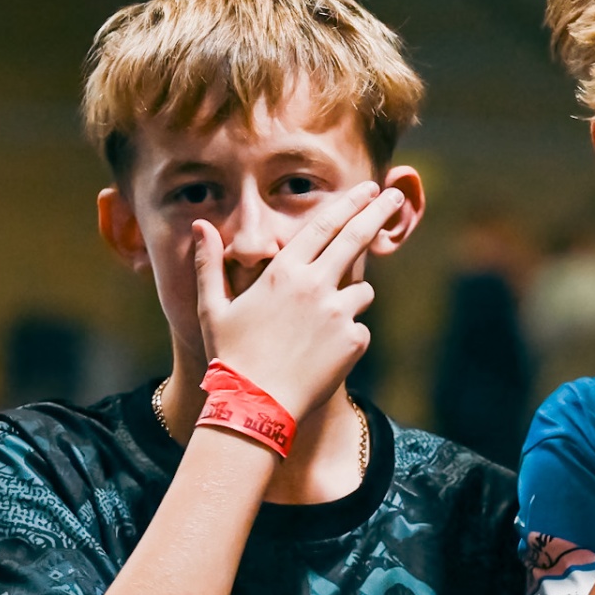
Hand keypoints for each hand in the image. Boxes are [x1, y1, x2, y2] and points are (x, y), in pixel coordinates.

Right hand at [192, 182, 400, 418]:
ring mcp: (339, 313)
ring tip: (320, 328)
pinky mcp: (354, 341)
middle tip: (394, 197)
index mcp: (284, 272)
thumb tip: (200, 226)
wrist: (257, 405)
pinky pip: (359, 329)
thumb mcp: (212, 308)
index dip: (348, 204)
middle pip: (356, 238)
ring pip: (362, 291)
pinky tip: (322, 356)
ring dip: (351, 298)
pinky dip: (347, 337)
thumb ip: (210, 264)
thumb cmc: (231, 357)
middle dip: (378, 213)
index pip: (324, 226)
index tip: (368, 189)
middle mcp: (316, 285)